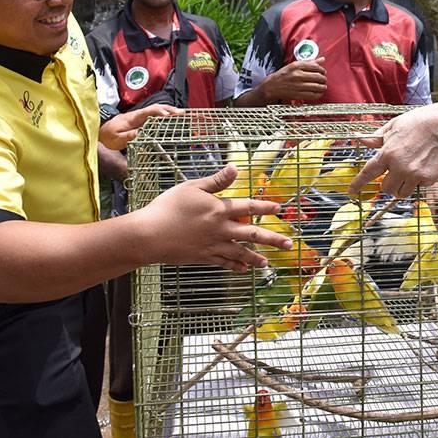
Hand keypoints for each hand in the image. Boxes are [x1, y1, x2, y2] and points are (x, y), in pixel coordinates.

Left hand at [98, 104, 182, 149]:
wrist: (102, 130)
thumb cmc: (109, 136)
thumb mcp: (118, 139)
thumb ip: (130, 136)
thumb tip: (143, 133)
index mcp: (133, 118)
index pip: (149, 112)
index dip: (160, 112)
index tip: (169, 115)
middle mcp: (138, 115)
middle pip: (156, 108)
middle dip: (169, 110)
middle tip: (182, 113)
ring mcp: (140, 116)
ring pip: (156, 110)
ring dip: (169, 111)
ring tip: (181, 114)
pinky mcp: (141, 119)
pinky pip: (154, 114)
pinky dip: (164, 113)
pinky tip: (171, 117)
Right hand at [138, 164, 290, 271]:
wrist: (148, 235)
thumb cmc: (167, 207)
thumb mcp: (191, 188)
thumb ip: (216, 181)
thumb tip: (236, 168)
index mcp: (219, 209)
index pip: (249, 207)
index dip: (265, 207)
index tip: (279, 208)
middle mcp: (220, 229)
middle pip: (252, 234)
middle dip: (272, 239)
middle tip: (288, 244)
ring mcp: (213, 245)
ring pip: (240, 253)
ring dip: (256, 258)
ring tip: (267, 263)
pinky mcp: (203, 257)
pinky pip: (223, 263)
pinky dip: (235, 266)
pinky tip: (243, 269)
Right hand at [260, 58, 327, 103]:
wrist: (272, 86)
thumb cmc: (284, 75)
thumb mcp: (294, 65)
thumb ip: (309, 62)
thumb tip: (322, 60)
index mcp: (296, 66)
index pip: (315, 67)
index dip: (322, 70)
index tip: (323, 72)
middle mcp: (297, 75)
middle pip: (318, 77)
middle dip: (323, 79)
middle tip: (323, 80)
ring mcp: (298, 85)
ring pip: (317, 86)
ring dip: (323, 87)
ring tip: (323, 86)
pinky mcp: (298, 94)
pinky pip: (313, 95)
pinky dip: (319, 94)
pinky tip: (319, 92)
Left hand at [348, 103, 437, 197]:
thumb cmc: (421, 121)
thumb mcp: (395, 125)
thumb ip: (376, 137)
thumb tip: (358, 138)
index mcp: (388, 152)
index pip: (368, 173)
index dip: (358, 184)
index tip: (351, 192)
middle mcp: (400, 166)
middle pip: (385, 189)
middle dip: (387, 184)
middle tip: (394, 174)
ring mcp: (415, 174)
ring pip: (401, 193)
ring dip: (402, 186)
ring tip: (410, 171)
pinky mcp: (430, 179)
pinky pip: (419, 187)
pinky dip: (419, 181)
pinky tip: (425, 166)